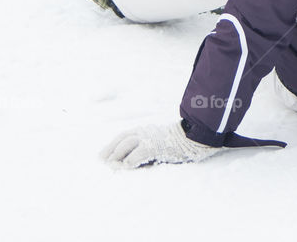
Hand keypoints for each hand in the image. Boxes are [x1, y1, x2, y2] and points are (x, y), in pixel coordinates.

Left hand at [101, 121, 219, 168]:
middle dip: (110, 150)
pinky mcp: (156, 145)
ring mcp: (150, 137)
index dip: (112, 145)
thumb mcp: (161, 140)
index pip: (123, 136)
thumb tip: (134, 160)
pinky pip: (139, 153)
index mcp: (145, 130)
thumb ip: (149, 146)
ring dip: (117, 155)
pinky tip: (127, 167)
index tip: (103, 155)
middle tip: (102, 162)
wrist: (194, 136)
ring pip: (126, 144)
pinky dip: (131, 159)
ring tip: (112, 166)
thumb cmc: (180, 141)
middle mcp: (145, 132)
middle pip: (121, 139)